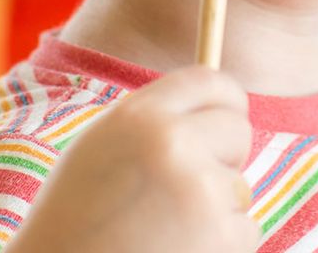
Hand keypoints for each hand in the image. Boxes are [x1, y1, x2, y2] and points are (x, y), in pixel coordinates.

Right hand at [8, 65, 259, 252]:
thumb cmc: (72, 227)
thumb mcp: (98, 152)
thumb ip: (152, 122)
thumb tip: (217, 105)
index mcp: (137, 116)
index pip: (209, 81)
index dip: (226, 100)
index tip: (231, 115)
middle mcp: (171, 142)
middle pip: (237, 129)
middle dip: (225, 158)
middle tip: (186, 193)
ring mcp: (198, 188)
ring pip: (240, 186)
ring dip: (216, 212)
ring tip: (164, 234)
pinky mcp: (219, 234)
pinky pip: (245, 231)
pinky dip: (221, 248)